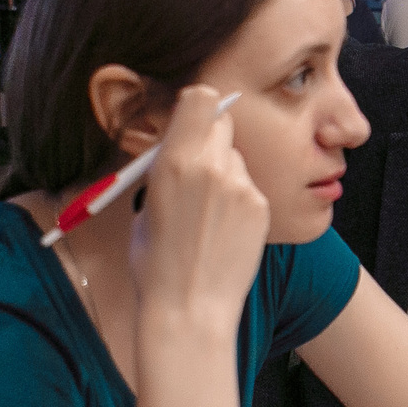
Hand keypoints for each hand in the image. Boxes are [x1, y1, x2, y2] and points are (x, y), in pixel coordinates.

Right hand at [130, 85, 269, 332]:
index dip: (197, 109)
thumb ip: (167, 170)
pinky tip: (226, 228)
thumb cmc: (156, 263)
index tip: (191, 123)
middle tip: (201, 165)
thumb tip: (180, 150)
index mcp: (174, 160)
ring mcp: (241, 186)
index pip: (201, 99)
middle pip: (223, 122)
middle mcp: (212, 166)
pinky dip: (239, 199)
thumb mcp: (146, 205)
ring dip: (226, 171)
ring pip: (237, 157)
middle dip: (212, 137)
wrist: (189, 308)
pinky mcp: (261, 206)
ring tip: (210, 211)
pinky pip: (250, 186)